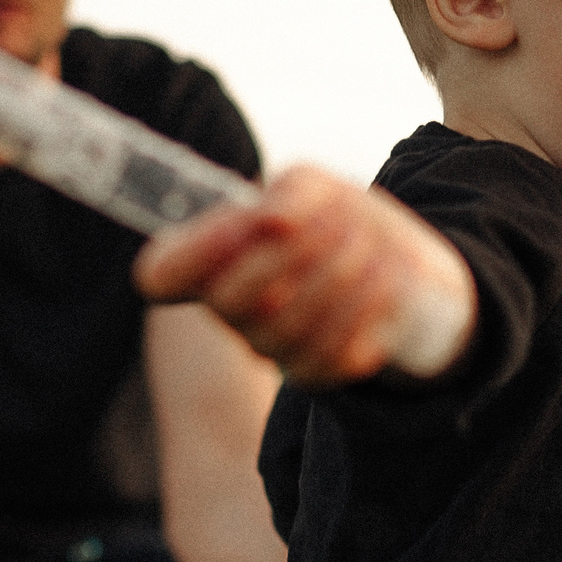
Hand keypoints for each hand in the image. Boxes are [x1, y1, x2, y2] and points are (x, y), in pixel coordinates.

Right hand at [134, 164, 474, 388]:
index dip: (190, 253)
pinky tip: (385, 280)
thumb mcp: (315, 188)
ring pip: (285, 325)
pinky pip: (330, 352)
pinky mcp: (315, 373)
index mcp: (216, 258)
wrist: (399, 266)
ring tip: (367, 245)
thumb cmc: (338, 220)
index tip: (252, 220)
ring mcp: (271, 346)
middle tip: (336, 223)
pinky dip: (363, 309)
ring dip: (335, 277)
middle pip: (229, 298)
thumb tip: (277, 220)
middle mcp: (233, 310)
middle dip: (289, 255)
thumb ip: (291, 193)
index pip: (162, 273)